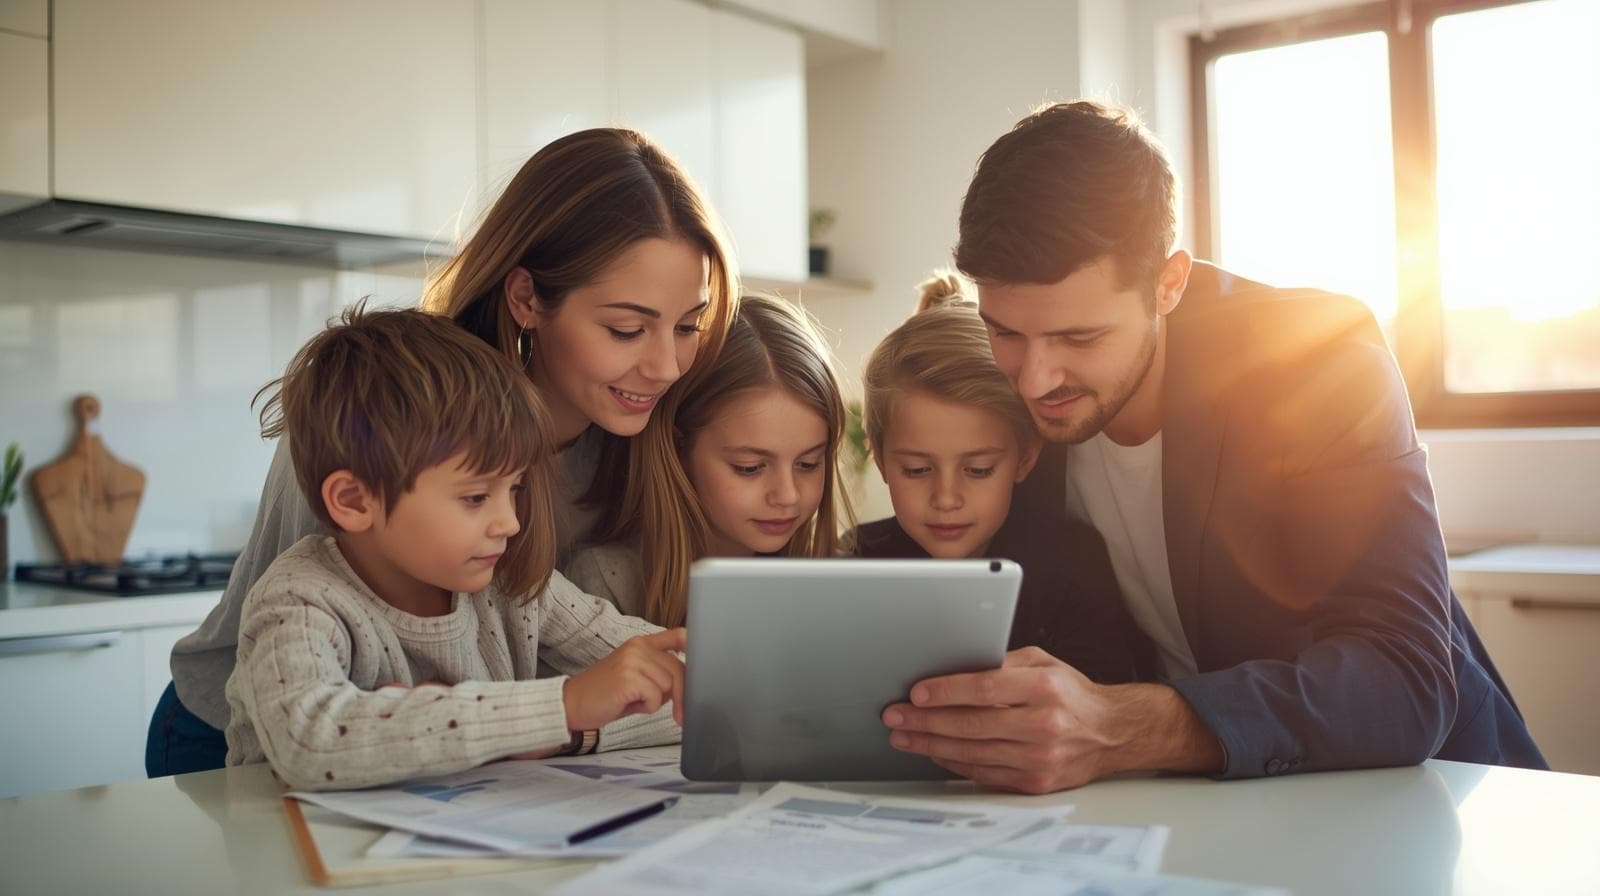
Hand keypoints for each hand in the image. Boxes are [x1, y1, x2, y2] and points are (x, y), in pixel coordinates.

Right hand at [563, 628, 686, 730]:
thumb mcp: (634, 677)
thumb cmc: (604, 695)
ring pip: (668, 685)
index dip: (693, 644)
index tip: (708, 653)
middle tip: (679, 717)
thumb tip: (684, 684)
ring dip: (656, 701)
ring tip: (634, 701)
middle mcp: (638, 647)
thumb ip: (658, 673)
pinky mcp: (628, 676)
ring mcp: (633, 660)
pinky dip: (646, 707)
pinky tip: (627, 704)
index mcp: (640, 644)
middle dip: (682, 696)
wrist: (571, 704)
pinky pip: (655, 697)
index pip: (675, 636)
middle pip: (679, 670)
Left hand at [881, 647, 1115, 792]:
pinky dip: (954, 763)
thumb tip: (954, 667)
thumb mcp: (1043, 663)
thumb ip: (1002, 663)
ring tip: (904, 736)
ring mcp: (1039, 759)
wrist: (1112, 733)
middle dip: (925, 721)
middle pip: (972, 725)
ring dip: (931, 745)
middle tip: (895, 717)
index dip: (946, 692)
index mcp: (1045, 688)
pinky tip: (934, 753)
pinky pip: (984, 774)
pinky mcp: (1035, 783)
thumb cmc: (1071, 694)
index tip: (916, 693)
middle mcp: (1043, 725)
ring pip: (972, 753)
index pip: (984, 688)